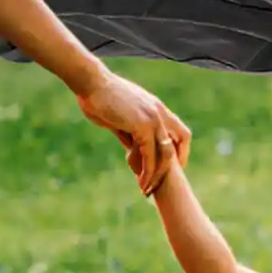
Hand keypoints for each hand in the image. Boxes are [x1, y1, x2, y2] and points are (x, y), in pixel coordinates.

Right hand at [74, 66, 189, 193]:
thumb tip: (131, 146)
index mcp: (156, 108)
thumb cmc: (98, 96)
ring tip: (147, 189)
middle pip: (180, 142)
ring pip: (166, 153)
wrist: (91, 82)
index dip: (180, 150)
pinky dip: (147, 171)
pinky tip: (140, 181)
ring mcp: (153, 118)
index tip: (171, 167)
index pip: (180, 131)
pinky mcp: (142, 125)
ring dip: (158, 174)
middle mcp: (159, 112)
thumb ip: (129, 131)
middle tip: (160, 183)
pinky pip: (150, 154)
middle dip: (172, 167)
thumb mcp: (119, 116)